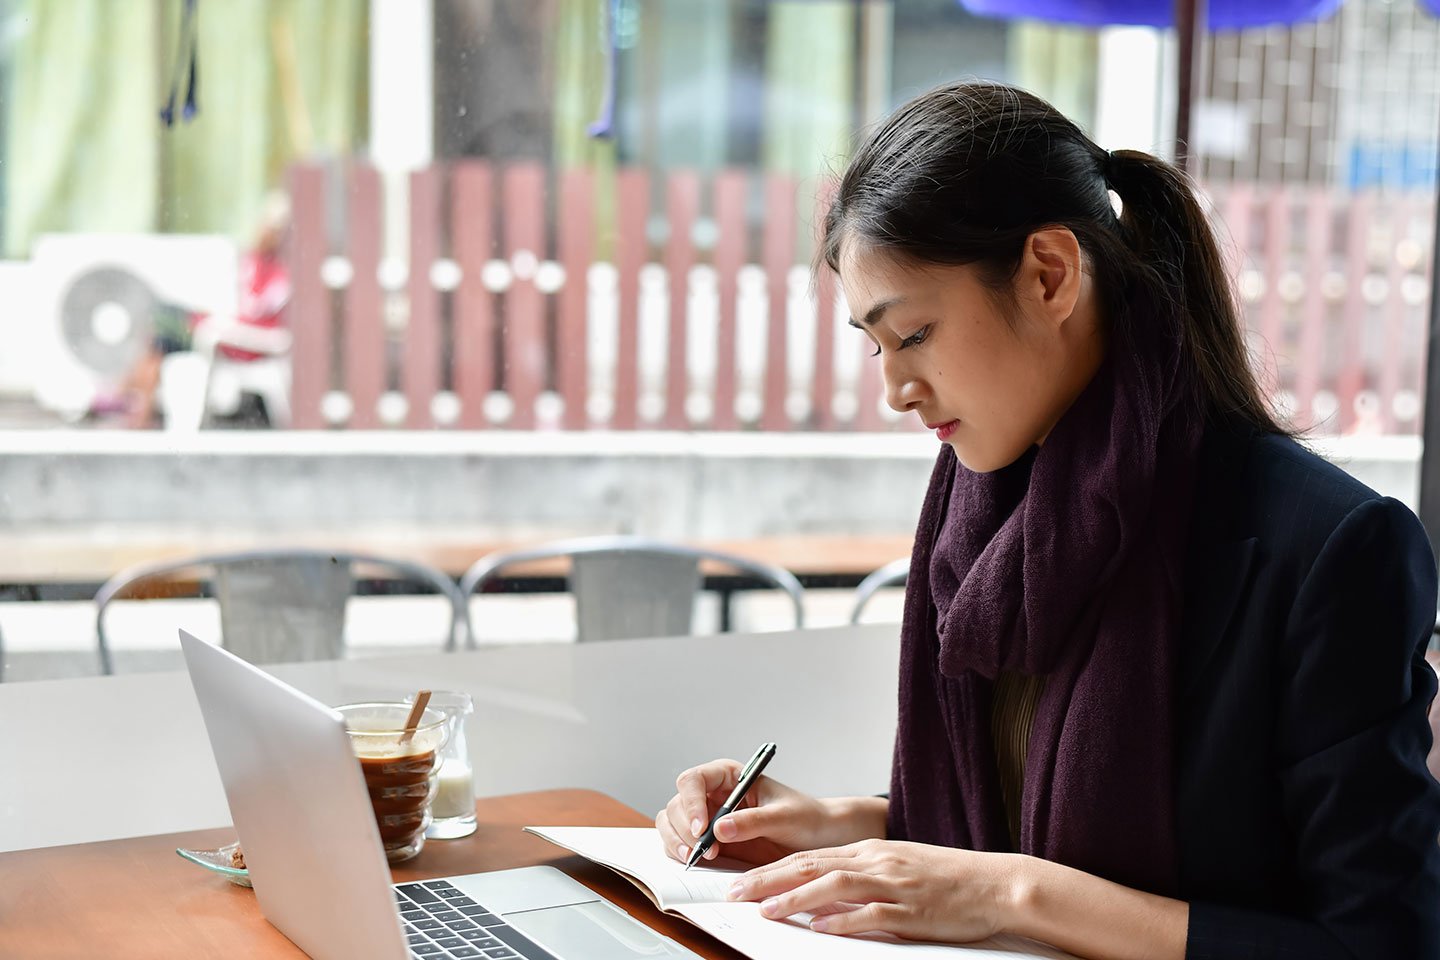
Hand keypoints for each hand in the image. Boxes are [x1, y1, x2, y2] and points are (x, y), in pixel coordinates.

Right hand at [656, 759, 884, 866]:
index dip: (692, 802)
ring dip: (676, 841)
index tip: (704, 829)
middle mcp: (713, 795)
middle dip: (684, 828)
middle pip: (677, 804)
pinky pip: (680, 843)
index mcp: (729, 776)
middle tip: (703, 850)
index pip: (694, 780)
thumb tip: (719, 827)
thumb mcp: (784, 817)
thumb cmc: (806, 818)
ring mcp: (707, 818)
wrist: (819, 839)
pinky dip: (680, 852)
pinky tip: (696, 863)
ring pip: (672, 823)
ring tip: (696, 859)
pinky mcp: (708, 841)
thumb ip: (753, 821)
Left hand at [726, 839, 1019, 943]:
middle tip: (735, 893)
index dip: (771, 869)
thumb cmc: (947, 879)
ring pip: (834, 885)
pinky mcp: (912, 909)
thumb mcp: (898, 868)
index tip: (741, 882)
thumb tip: (821, 899)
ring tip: (766, 911)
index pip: (809, 856)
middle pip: (811, 866)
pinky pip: (872, 913)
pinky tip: (820, 928)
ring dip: (796, 899)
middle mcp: (876, 861)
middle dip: (769, 880)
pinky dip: (843, 920)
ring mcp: (893, 884)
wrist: (994, 883)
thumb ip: (861, 878)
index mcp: (870, 851)